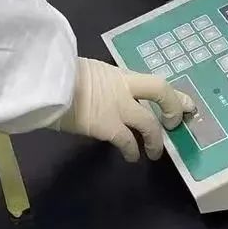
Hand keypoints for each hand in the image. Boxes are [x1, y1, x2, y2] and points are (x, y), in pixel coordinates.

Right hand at [56, 57, 195, 162]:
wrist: (43, 82)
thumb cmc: (56, 74)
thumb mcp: (82, 72)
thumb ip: (98, 83)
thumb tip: (99, 93)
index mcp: (116, 74)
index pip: (150, 81)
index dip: (171, 92)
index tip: (184, 101)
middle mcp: (122, 87)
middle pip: (160, 90)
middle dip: (174, 105)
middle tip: (177, 121)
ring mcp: (117, 106)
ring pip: (149, 123)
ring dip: (156, 140)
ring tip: (154, 152)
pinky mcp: (107, 125)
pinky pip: (127, 141)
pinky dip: (132, 150)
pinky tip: (131, 157)